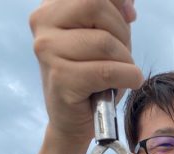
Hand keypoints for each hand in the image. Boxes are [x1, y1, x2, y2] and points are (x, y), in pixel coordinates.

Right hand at [29, 0, 143, 139]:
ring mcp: (48, 50)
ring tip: (123, 73)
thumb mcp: (102, 38)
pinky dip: (128, 77)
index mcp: (51, 8)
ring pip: (105, 42)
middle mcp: (42, 23)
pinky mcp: (61, 78)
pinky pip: (107, 71)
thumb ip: (112, 15)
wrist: (73, 122)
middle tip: (124, 55)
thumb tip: (129, 5)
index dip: (116, 1)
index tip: (130, 16)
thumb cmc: (92, 79)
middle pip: (97, 6)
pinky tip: (130, 82)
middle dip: (122, 31)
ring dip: (126, 60)